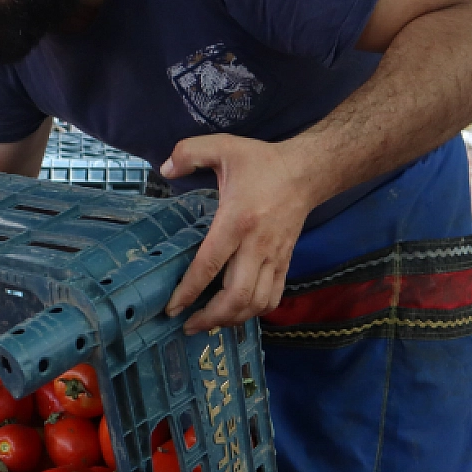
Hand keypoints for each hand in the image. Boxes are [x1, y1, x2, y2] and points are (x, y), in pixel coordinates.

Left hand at [162, 134, 318, 333]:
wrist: (307, 172)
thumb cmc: (261, 162)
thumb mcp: (223, 146)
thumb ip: (189, 152)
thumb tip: (165, 170)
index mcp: (237, 221)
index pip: (210, 264)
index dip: (189, 291)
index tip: (172, 308)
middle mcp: (257, 245)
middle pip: (237, 296)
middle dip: (211, 317)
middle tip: (188, 325)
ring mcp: (274, 257)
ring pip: (256, 303)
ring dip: (232, 319)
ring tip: (209, 323)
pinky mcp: (285, 263)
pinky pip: (273, 298)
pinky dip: (254, 312)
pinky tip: (237, 313)